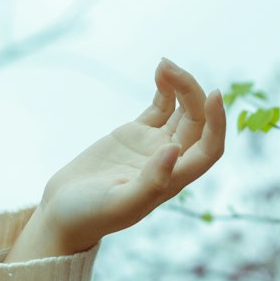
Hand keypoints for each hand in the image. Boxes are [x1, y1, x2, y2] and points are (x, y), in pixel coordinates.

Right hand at [7, 59, 225, 258]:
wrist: (61, 213)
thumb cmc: (90, 216)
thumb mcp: (120, 204)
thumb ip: (150, 182)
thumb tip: (175, 151)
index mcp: (174, 180)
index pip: (209, 149)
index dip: (217, 123)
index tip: (213, 95)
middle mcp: (170, 160)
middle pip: (197, 122)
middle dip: (191, 93)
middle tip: (169, 68)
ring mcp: (153, 145)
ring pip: (181, 110)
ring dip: (180, 86)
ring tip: (164, 64)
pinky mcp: (135, 134)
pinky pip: (160, 106)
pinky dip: (165, 88)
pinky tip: (160, 70)